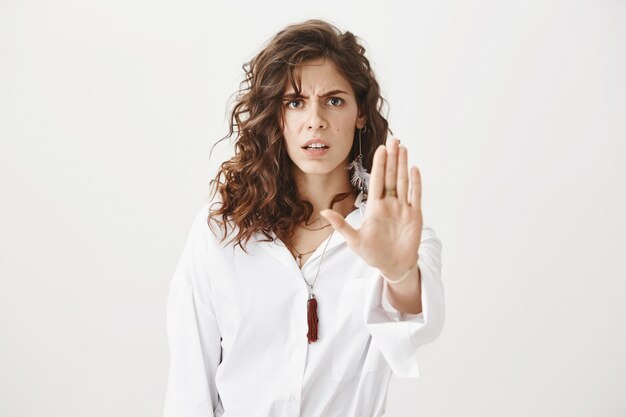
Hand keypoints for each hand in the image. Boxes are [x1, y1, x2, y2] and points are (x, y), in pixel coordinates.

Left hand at [320, 135, 422, 276]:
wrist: (393, 266)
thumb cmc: (373, 253)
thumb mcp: (354, 240)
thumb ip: (341, 225)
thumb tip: (324, 212)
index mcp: (375, 207)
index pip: (377, 181)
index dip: (379, 165)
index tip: (380, 149)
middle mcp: (389, 204)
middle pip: (391, 176)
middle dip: (393, 159)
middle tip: (394, 140)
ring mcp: (403, 208)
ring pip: (403, 182)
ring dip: (404, 165)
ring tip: (404, 148)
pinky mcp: (415, 216)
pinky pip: (416, 196)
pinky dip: (416, 183)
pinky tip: (414, 169)